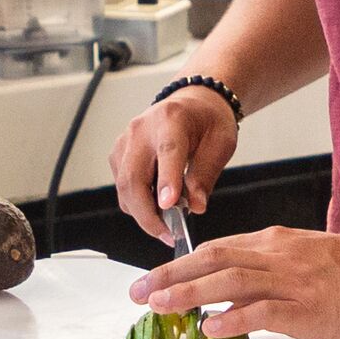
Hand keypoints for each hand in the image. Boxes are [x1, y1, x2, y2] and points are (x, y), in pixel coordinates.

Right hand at [112, 83, 239, 241]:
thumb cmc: (207, 120)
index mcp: (172, 119)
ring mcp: (125, 142)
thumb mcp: (221, 143)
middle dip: (148, 214)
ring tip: (166, 226)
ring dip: (142, 213)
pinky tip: (156, 208)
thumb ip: (206, 174)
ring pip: (124, 187)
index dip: (167, 181)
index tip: (169, 206)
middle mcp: (142, 129)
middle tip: (168, 235)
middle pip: (134, 177)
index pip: (168, 152)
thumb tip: (196, 206)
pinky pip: (122, 188)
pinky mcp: (118, 155)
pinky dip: (137, 204)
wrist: (192, 103)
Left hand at [132, 225, 339, 338]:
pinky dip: (233, 317)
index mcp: (277, 244)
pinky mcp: (309, 307)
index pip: (219, 248)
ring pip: (230, 280)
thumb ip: (271, 269)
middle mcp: (279, 256)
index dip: (180, 263)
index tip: (153, 278)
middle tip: (137, 292)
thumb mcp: (307, 259)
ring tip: (159, 305)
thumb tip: (233, 290)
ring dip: (189, 292)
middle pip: (214, 259)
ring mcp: (293, 281)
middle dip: (170, 275)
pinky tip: (210, 326)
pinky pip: (264, 311)